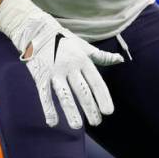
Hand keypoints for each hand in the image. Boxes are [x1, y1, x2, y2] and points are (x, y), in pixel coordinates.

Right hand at [18, 12, 123, 128]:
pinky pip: (45, 95)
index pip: (95, 81)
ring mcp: (54, 72)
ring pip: (64, 95)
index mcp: (82, 59)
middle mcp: (70, 66)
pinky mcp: (41, 76)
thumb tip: (120, 59)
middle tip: (97, 122)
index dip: (103, 97)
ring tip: (77, 126)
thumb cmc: (64, 40)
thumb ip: (101, 56)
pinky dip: (48, 109)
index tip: (108, 111)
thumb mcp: (84, 47)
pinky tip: (53, 122)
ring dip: (71, 111)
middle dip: (90, 108)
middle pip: (82, 90)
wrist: (37, 31)